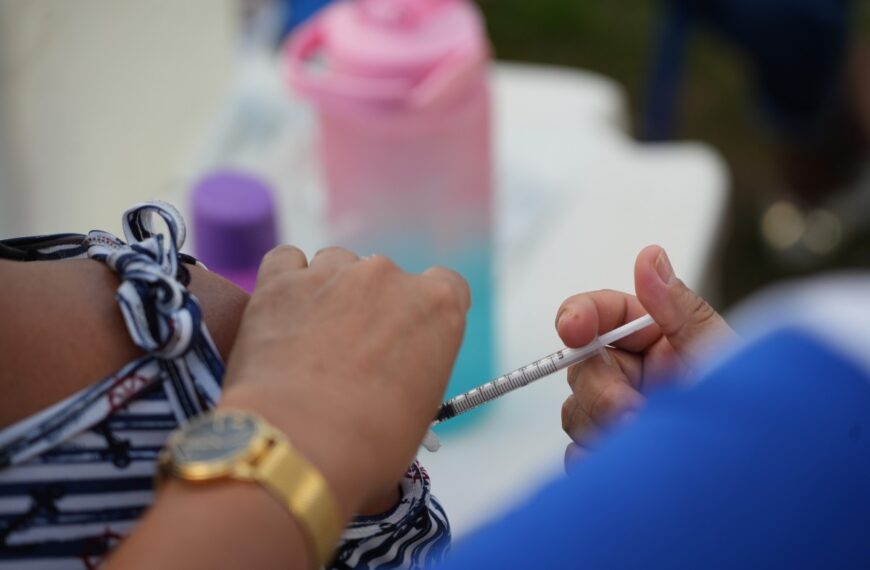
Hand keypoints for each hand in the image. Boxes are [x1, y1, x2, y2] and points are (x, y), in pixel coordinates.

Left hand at [219, 246, 468, 516]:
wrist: (298, 447)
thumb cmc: (368, 446)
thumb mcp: (418, 410)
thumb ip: (414, 371)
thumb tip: (392, 380)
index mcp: (439, 307)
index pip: (447, 285)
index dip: (424, 310)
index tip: (410, 332)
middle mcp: (389, 277)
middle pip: (385, 278)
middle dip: (370, 308)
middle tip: (351, 353)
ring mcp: (333, 272)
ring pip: (335, 265)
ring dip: (328, 294)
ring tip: (309, 341)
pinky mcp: (281, 280)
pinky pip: (286, 262)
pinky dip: (286, 285)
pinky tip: (280, 318)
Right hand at [557, 245, 735, 466]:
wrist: (762, 472)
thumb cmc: (749, 405)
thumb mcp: (717, 351)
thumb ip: (678, 306)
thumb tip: (650, 256)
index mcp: (649, 337)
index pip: (598, 314)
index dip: (578, 316)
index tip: (573, 328)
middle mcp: (628, 372)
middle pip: (580, 370)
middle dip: (603, 391)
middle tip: (634, 411)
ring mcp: (616, 413)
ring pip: (575, 413)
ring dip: (603, 428)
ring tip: (647, 441)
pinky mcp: (608, 452)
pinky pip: (578, 454)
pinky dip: (597, 460)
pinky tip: (630, 460)